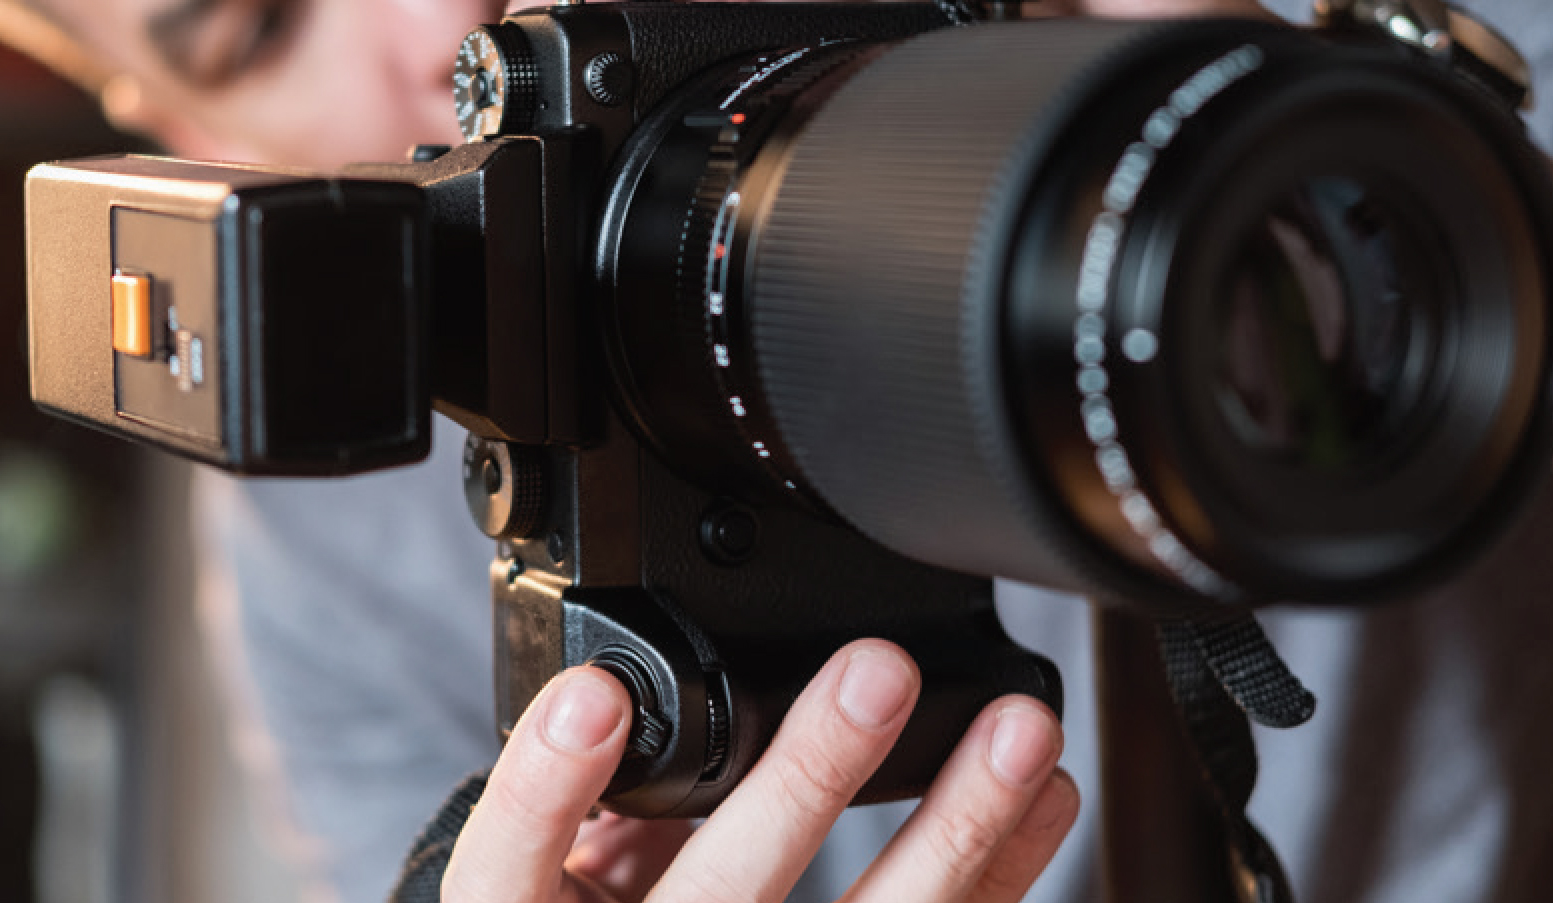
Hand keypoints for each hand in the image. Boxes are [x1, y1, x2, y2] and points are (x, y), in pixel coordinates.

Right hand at [442, 640, 1076, 902]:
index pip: (506, 875)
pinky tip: (1045, 805)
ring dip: (954, 839)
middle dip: (807, 784)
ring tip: (1018, 733)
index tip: (599, 693)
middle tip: (879, 672)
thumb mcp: (557, 899)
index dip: (546, 790)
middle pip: (719, 900)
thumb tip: (633, 703)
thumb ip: (592, 820)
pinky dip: (998, 886)